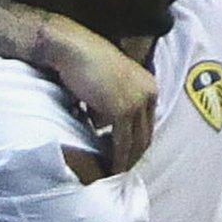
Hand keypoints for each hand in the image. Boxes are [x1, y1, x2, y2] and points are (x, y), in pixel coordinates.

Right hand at [48, 22, 157, 169]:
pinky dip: (117, 158)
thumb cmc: (83, 62)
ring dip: (126, 160)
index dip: (138, 141)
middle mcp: (149, 93)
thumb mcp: (109, 82)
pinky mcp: (122, 110)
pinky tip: (110, 168)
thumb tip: (105, 126)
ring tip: (115, 173)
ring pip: (136, 141)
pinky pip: (122, 142)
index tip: (127, 155)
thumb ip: (114, 101)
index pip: (148, 122)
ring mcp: (137, 102)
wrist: (72, 48)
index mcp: (149, 85)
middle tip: (122, 170)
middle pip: (146, 134)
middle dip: (135, 155)